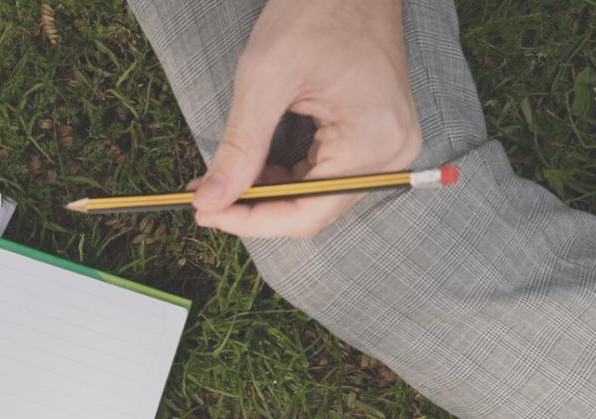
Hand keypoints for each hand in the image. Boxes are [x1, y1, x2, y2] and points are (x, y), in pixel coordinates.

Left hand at [191, 0, 421, 238]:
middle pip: (312, 210)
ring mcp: (387, 146)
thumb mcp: (265, 79)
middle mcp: (390, 154)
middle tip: (204, 200)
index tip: (205, 214)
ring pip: (315, 196)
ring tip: (219, 182)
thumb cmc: (316, 11)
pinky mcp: (375, 137)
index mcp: (372, 143)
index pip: (306, 212)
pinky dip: (286, 175)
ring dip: (266, 192)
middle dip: (255, 207)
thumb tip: (211, 201)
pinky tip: (251, 167)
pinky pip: (326, 174)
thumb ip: (239, 148)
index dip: (251, 221)